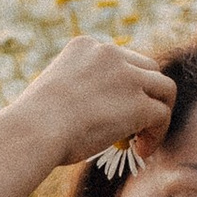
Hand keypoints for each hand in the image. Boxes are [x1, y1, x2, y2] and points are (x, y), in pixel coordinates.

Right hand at [11, 35, 178, 179]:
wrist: (33, 131)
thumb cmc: (33, 123)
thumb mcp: (55, 92)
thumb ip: (80, 90)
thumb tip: (96, 111)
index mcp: (85, 46)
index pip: (120, 60)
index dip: (125, 86)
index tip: (116, 109)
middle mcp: (109, 53)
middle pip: (148, 69)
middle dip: (146, 95)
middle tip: (135, 125)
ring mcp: (126, 76)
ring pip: (164, 88)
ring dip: (158, 113)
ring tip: (144, 138)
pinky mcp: (138, 103)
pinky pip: (162, 115)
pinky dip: (157, 134)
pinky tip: (141, 151)